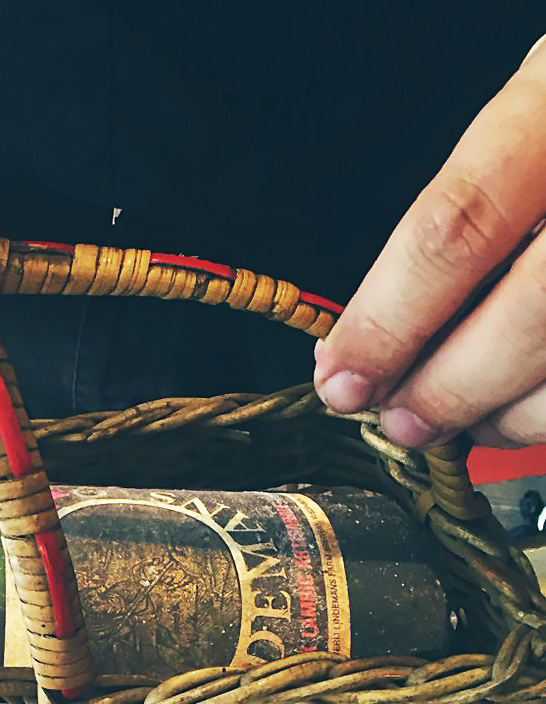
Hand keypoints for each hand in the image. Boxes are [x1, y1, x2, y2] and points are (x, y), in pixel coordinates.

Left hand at [315, 35, 545, 448]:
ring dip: (505, 415)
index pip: (454, 230)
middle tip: (398, 421)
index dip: (387, 321)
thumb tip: (366, 335)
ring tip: (459, 420)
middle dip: (446, 389)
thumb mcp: (527, 119)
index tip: (340, 377)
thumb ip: (458, 219)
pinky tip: (520, 407)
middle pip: (527, 313)